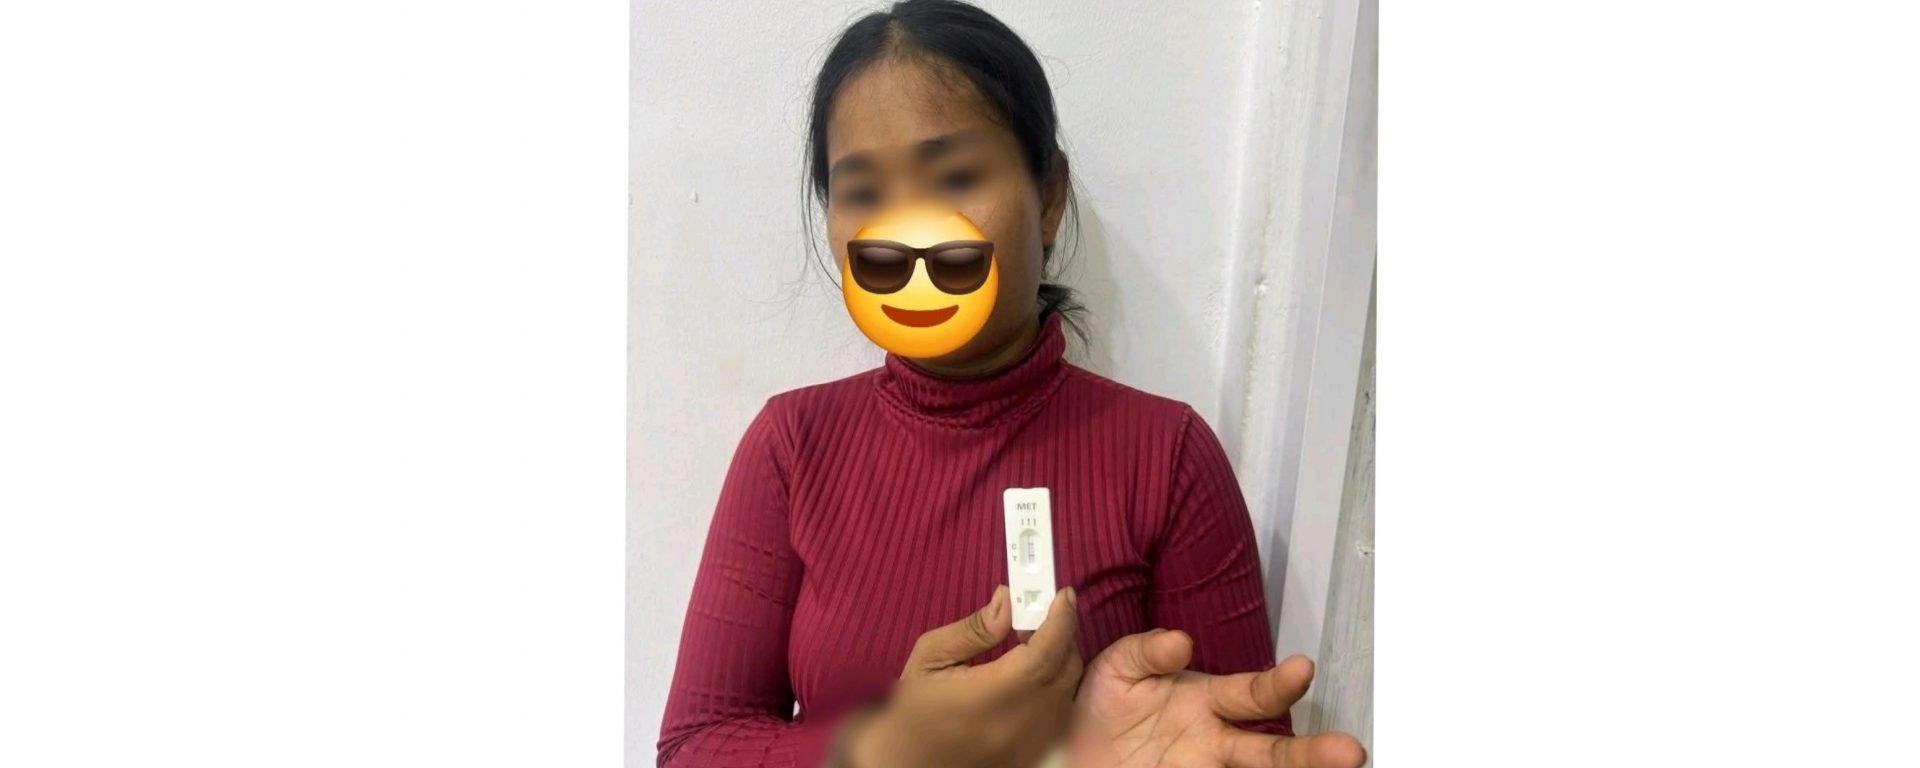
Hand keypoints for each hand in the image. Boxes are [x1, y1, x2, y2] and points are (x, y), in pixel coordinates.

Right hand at [845, 585, 1083, 767]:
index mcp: (988, 698)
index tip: (1062, 595)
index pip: (1044, 653)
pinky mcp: (1028, 757)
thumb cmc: (906, 710)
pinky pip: (1058, 717)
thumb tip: (1007, 602)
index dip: (1061, 620)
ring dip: (1060, 663)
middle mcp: (1015, 726)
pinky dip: (1054, 690)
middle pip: (1064, 672)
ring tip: (1034, 644)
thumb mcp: (930, 658)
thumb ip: (973, 630)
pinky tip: (1031, 679)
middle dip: (1064, 636)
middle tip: (1047, 613)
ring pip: (1066, 695)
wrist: (901, 761)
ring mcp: (1027, 747)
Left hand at [1066, 629, 1366, 767]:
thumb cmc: (1100, 704)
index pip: (1251, 692)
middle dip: (1311, 752)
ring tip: (1338, 767)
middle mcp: (1215, 740)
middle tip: (1348, 751)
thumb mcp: (1117, 666)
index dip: (1279, 682)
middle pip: (1271, 750)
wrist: (1068, 751)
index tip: (1302, 670)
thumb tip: (1179, 642)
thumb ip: (1146, 651)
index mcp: (1204, 700)